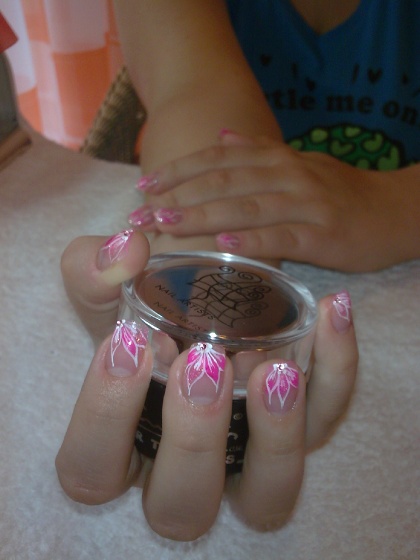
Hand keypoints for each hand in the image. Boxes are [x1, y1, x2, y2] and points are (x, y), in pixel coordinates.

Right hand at [56, 230, 357, 539]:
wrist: (197, 302)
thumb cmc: (146, 314)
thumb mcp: (109, 286)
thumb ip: (93, 269)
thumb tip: (126, 252)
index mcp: (124, 442)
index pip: (94, 465)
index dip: (106, 415)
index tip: (128, 340)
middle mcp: (187, 466)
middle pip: (182, 505)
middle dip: (193, 441)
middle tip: (204, 362)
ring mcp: (249, 450)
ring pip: (269, 492)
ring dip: (277, 435)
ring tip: (276, 368)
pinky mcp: (301, 421)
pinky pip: (326, 414)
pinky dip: (336, 367)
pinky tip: (332, 311)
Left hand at [131, 132, 407, 271]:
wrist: (395, 210)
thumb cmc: (341, 193)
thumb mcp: (300, 163)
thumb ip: (259, 149)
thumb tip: (221, 136)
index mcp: (277, 158)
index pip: (218, 159)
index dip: (179, 170)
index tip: (144, 185)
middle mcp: (286, 174)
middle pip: (223, 181)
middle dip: (177, 196)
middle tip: (140, 214)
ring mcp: (304, 203)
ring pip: (245, 206)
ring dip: (201, 215)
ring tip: (165, 224)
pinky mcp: (322, 234)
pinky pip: (281, 235)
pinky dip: (250, 239)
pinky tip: (222, 244)